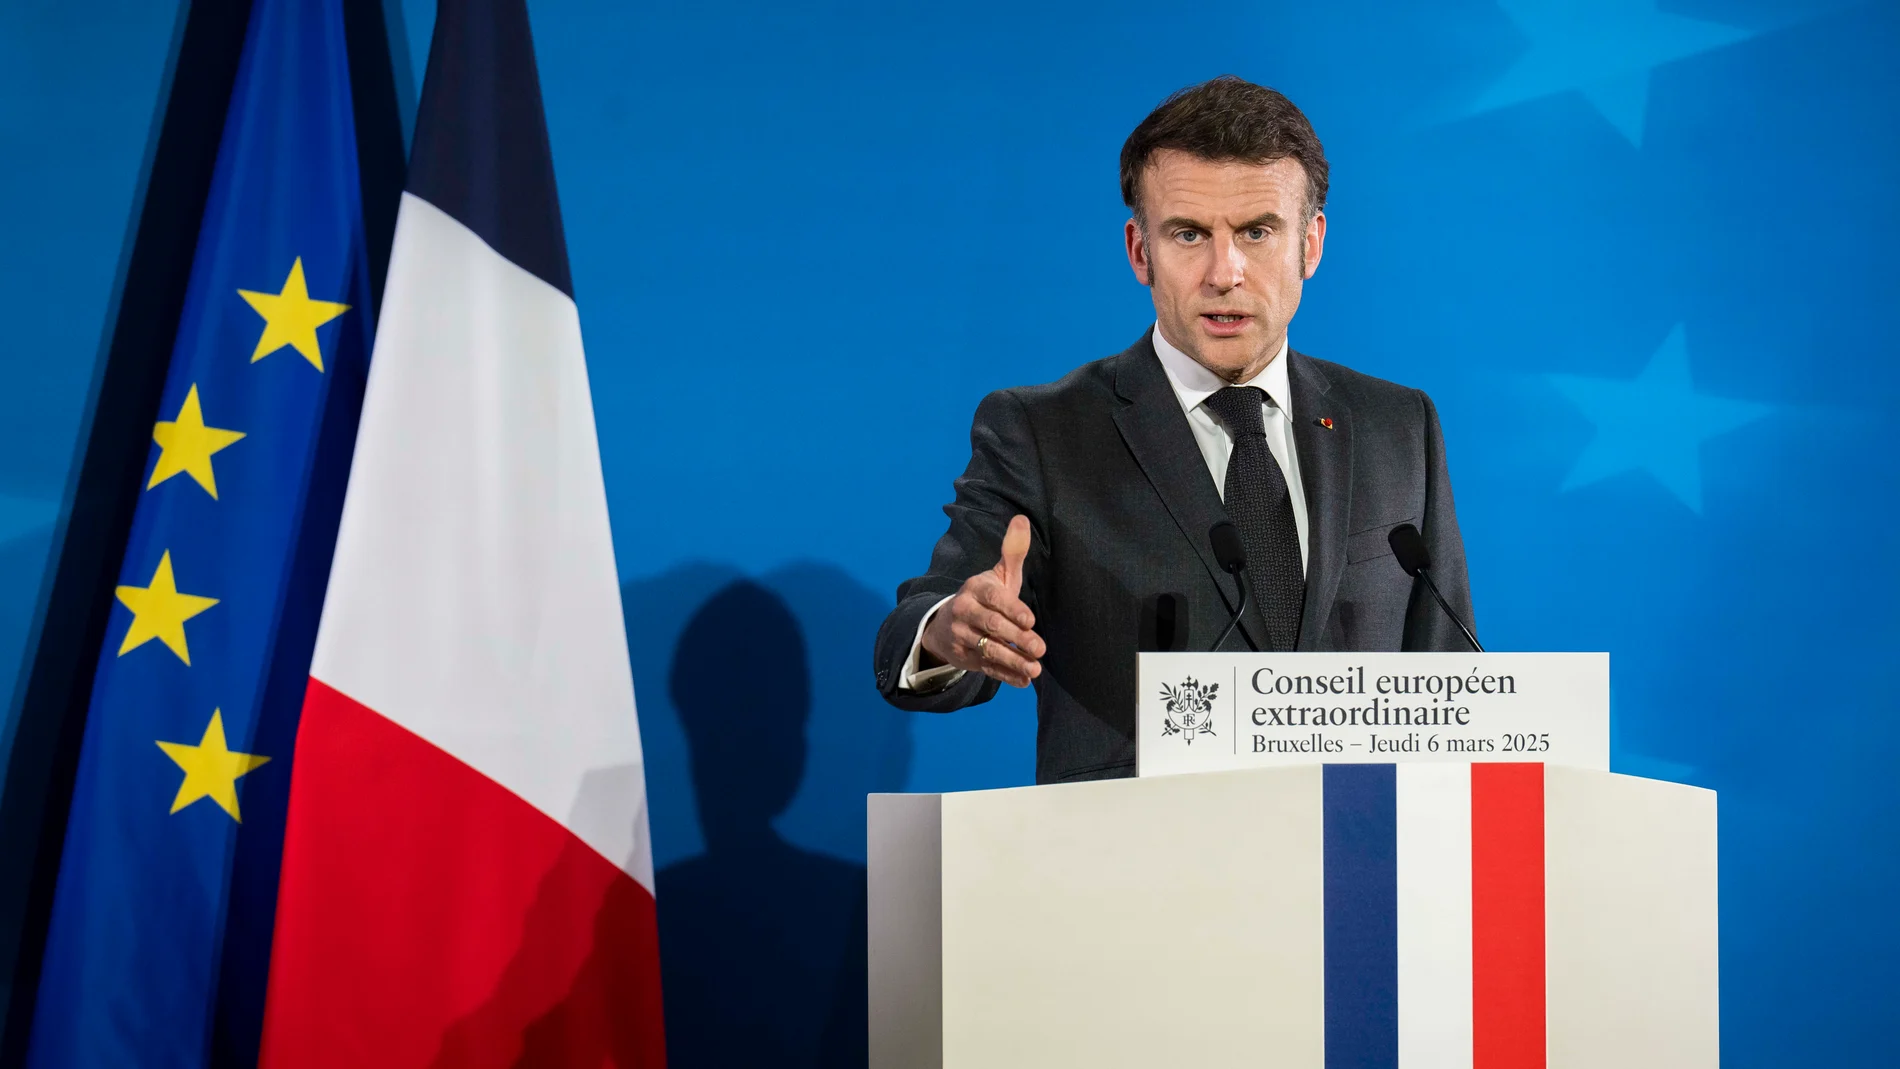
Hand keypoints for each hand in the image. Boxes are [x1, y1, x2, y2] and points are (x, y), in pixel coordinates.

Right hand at [921, 515, 1045, 687]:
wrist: (945, 624)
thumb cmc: (983, 597)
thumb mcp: (997, 575)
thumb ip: (1012, 552)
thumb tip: (1022, 519)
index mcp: (975, 590)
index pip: (993, 599)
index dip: (1012, 610)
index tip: (1031, 621)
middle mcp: (965, 613)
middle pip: (991, 627)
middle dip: (1016, 638)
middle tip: (1040, 648)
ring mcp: (963, 638)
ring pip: (988, 650)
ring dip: (1012, 661)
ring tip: (1035, 668)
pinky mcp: (965, 658)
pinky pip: (986, 669)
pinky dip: (1005, 676)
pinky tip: (1024, 681)